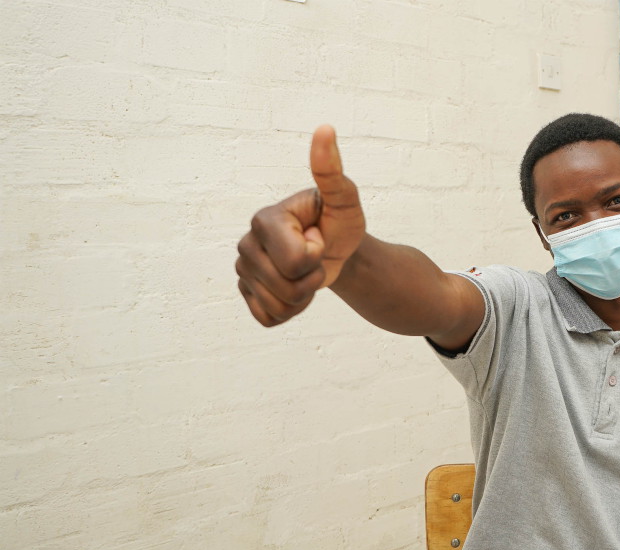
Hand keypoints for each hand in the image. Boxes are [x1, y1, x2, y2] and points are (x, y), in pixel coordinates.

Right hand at [236, 125, 365, 325]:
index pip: (294, 261)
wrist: (336, 251)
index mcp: (265, 219)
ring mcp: (243, 270)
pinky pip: (269, 318)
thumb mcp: (344, 199)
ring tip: (306, 273)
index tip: (317, 237)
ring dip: (303, 297)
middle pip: (286, 286)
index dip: (317, 256)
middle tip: (316, 258)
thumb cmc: (340, 222)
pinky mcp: (246, 293)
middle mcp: (246, 243)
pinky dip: (290, 312)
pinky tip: (295, 290)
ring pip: (278, 305)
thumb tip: (325, 129)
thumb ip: (331, 170)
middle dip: (312, 279)